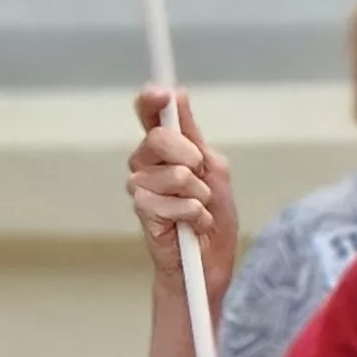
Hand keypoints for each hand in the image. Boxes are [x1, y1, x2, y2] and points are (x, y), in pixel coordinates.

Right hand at [127, 88, 240, 301]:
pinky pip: (168, 202)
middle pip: (158, 138)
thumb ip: (194, 136)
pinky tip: (192, 225)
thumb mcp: (214, 169)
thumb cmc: (213, 216)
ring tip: (199, 209)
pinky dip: (191, 214)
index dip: (151, 101)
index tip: (161, 93)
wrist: (210, 262)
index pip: (151, 116)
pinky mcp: (142, 212)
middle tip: (202, 177)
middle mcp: (147, 163)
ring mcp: (141, 187)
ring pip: (172, 174)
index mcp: (167, 149)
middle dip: (190, 157)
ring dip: (197, 194)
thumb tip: (178, 96)